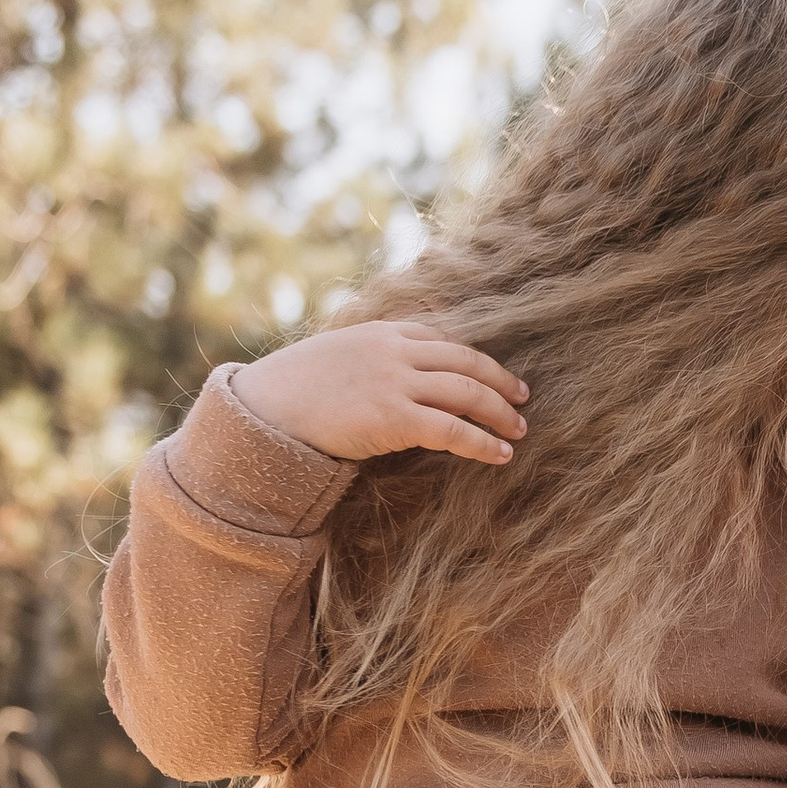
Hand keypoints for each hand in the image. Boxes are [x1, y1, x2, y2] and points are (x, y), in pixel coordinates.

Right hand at [232, 323, 529, 465]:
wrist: (264, 409)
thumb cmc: (291, 391)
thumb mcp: (333, 359)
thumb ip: (366, 361)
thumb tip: (384, 381)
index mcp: (381, 332)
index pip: (440, 338)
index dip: (470, 358)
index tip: (489, 372)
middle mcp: (394, 351)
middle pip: (465, 361)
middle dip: (499, 380)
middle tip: (522, 398)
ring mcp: (396, 382)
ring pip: (466, 392)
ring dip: (499, 412)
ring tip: (519, 431)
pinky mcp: (394, 418)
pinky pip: (452, 429)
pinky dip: (482, 442)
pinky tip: (500, 455)